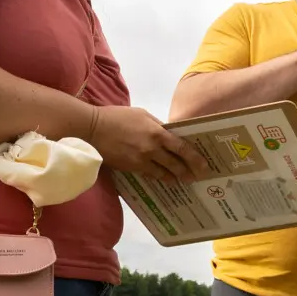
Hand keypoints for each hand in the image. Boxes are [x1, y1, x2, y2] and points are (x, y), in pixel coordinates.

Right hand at [89, 105, 205, 182]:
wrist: (92, 129)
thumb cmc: (117, 117)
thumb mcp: (142, 115)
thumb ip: (158, 126)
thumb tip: (170, 134)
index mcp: (157, 133)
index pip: (181, 148)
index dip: (194, 158)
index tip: (203, 165)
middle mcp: (152, 149)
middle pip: (175, 164)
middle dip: (188, 172)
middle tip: (197, 177)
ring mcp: (141, 160)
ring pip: (163, 173)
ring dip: (174, 177)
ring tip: (182, 180)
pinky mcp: (130, 168)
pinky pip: (149, 175)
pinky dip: (158, 177)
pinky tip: (164, 179)